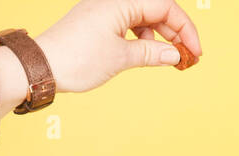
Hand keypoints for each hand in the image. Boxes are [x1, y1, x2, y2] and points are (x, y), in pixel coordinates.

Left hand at [0, 0, 201, 114]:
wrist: (43, 66)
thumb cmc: (77, 59)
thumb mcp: (121, 58)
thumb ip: (151, 52)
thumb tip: (175, 55)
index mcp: (120, 1)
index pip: (164, 6)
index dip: (185, 29)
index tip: (195, 52)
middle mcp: (113, 0)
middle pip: (156, 9)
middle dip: (175, 33)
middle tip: (188, 59)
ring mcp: (105, 10)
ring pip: (143, 17)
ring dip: (160, 36)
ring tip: (170, 59)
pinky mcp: (98, 21)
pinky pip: (129, 24)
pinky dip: (143, 38)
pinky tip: (147, 53)